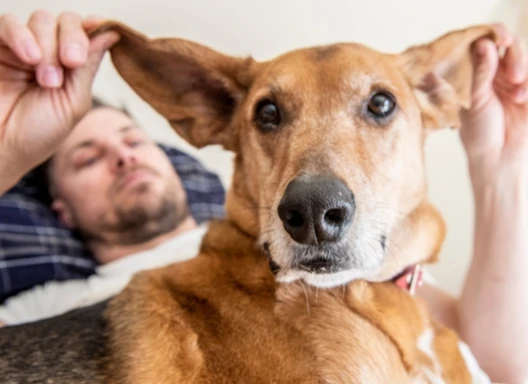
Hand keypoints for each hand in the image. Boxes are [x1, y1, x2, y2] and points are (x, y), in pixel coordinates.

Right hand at [0, 11, 117, 181]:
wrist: (1, 151)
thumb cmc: (37, 134)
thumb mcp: (73, 102)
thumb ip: (88, 66)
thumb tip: (112, 32)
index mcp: (70, 67)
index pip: (86, 33)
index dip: (95, 28)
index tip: (103, 29)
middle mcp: (47, 52)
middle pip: (67, 21)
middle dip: (73, 39)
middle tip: (71, 62)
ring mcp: (20, 47)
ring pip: (42, 20)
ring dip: (49, 46)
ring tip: (47, 80)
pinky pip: (8, 22)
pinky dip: (22, 36)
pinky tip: (30, 58)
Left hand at [460, 25, 527, 188]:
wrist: (497, 159)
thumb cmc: (478, 134)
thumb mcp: (475, 100)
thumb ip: (481, 72)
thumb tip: (483, 43)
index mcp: (474, 75)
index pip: (482, 46)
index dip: (490, 37)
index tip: (496, 40)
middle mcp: (494, 76)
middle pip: (508, 48)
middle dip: (511, 55)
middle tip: (511, 72)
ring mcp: (513, 83)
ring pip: (522, 60)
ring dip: (522, 69)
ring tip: (517, 90)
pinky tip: (522, 99)